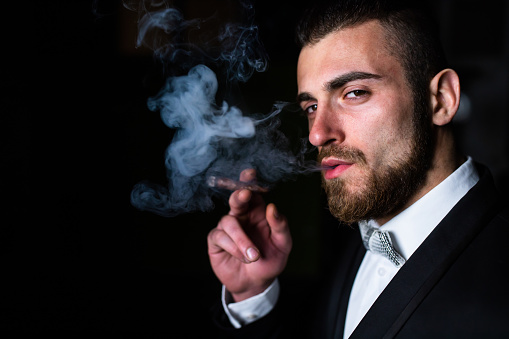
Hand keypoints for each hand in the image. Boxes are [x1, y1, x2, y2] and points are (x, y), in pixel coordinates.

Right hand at [207, 169, 291, 301]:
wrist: (257, 283)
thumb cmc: (271, 260)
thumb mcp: (283, 244)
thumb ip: (280, 226)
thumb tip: (272, 207)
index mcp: (257, 212)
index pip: (253, 192)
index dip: (249, 181)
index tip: (250, 173)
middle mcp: (241, 216)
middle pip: (236, 199)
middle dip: (239, 195)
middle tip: (244, 195)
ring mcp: (227, 228)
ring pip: (229, 221)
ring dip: (242, 239)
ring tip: (254, 255)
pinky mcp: (216, 241)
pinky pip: (220, 236)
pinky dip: (233, 247)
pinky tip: (243, 257)